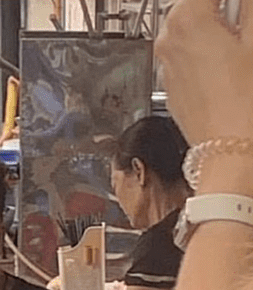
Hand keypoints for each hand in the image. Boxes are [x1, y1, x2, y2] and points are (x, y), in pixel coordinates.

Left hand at [155, 0, 252, 144]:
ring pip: (192, 27)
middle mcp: (168, 40)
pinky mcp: (173, 85)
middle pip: (196, 4)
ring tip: (238, 39)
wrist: (228, 152)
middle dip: (222, 7)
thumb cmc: (243, 104)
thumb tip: (244, 1)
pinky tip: (229, 60)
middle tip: (243, 19)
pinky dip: (207, 47)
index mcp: (186, 18)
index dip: (232, 0)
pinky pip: (188, 54)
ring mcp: (167, 65)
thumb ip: (249, 7)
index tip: (241, 7)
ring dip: (216, 24)